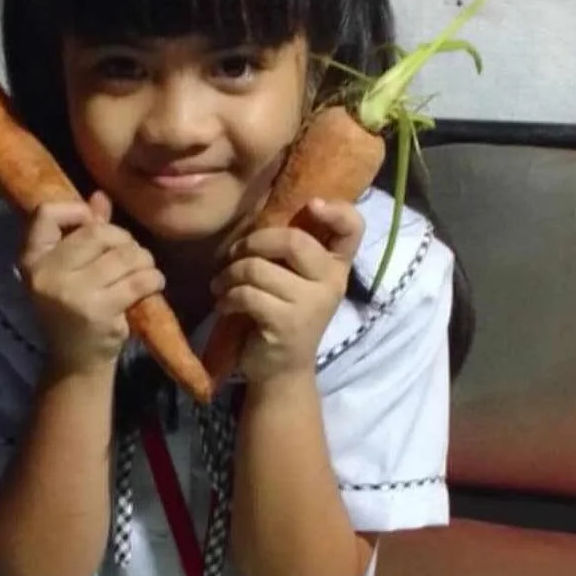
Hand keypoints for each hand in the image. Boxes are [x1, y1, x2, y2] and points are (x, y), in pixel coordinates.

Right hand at [19, 193, 164, 374]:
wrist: (75, 361)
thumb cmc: (73, 309)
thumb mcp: (69, 270)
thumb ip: (83, 232)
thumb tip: (100, 196)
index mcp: (31, 259)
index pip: (46, 213)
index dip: (76, 211)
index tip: (92, 225)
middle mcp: (46, 274)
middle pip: (96, 233)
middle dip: (123, 240)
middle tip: (132, 255)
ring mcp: (71, 293)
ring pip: (123, 256)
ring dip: (143, 260)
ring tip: (144, 270)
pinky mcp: (98, 310)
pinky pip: (138, 280)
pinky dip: (153, 278)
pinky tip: (152, 284)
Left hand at [212, 199, 363, 383]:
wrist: (281, 370)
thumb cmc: (282, 315)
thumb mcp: (294, 279)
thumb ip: (292, 249)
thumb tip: (261, 210)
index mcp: (336, 266)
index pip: (353, 229)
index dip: (338, 211)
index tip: (313, 205)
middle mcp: (331, 283)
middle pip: (293, 240)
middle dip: (253, 243)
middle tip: (234, 255)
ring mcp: (312, 304)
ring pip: (259, 268)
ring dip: (230, 274)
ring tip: (222, 285)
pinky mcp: (287, 324)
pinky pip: (247, 294)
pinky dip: (228, 297)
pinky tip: (225, 305)